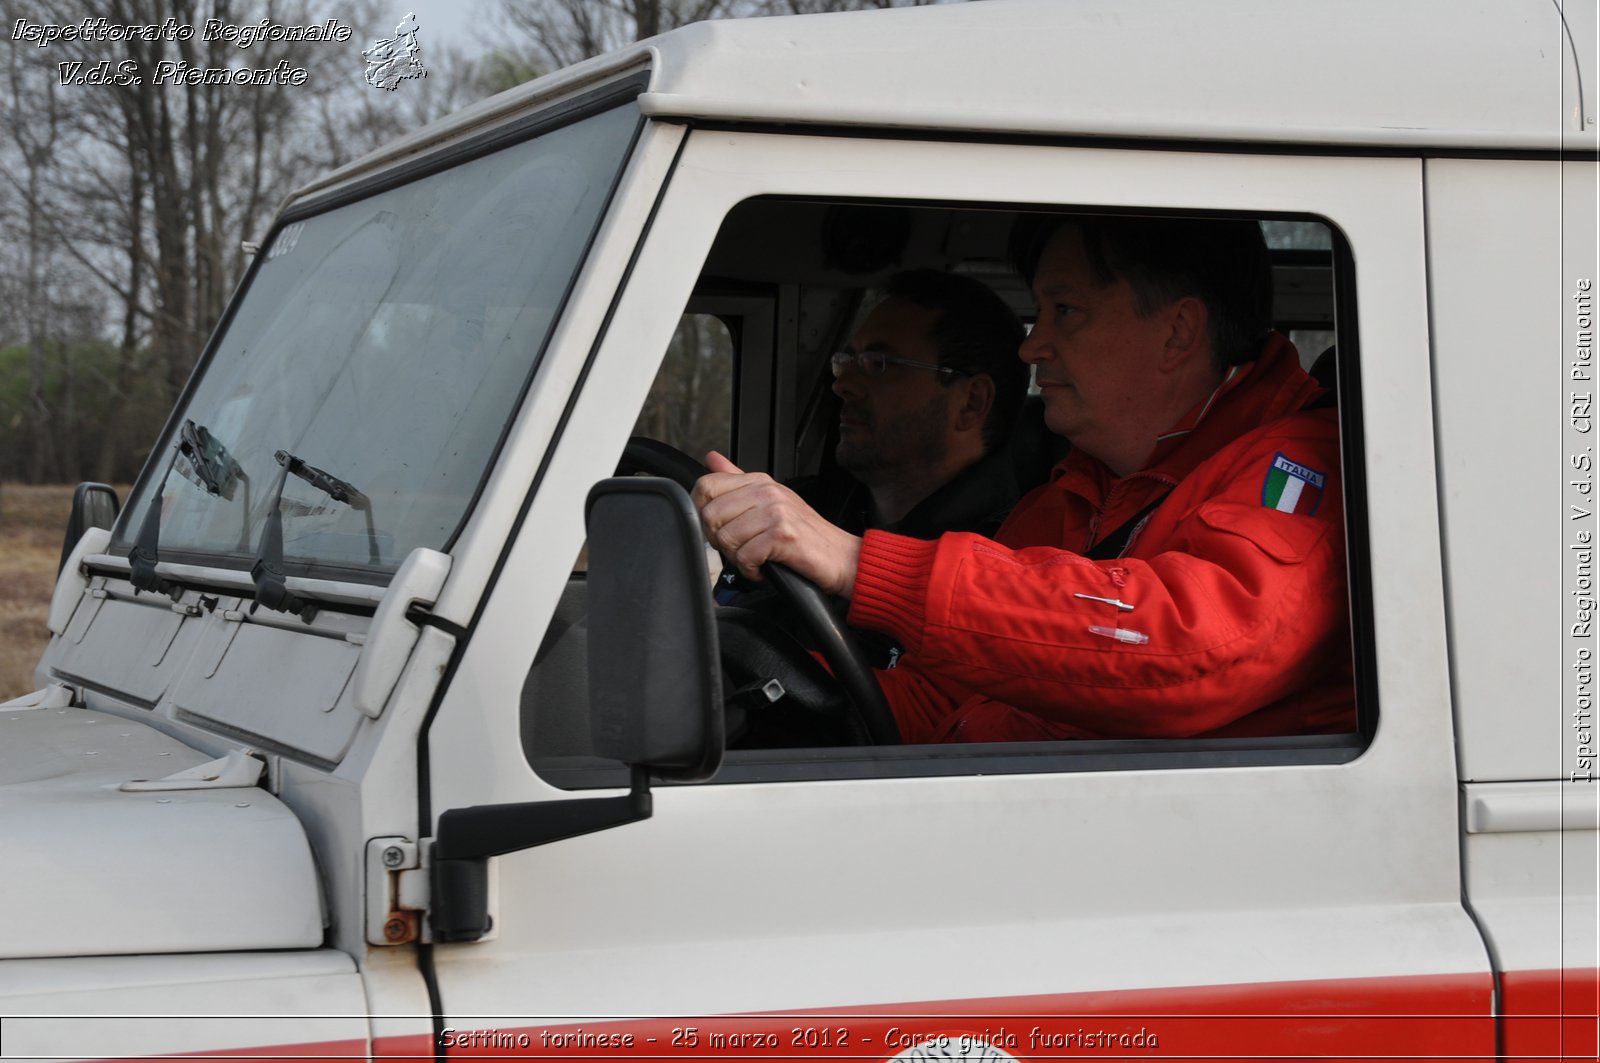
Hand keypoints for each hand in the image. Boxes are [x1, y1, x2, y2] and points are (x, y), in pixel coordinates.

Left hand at [693, 451, 862, 598]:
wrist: (842, 558)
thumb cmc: (807, 536)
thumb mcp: (771, 502)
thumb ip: (738, 481)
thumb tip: (712, 460)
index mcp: (759, 482)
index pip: (705, 486)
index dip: (704, 514)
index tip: (722, 529)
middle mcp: (767, 492)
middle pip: (710, 515)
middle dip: (720, 541)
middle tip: (743, 549)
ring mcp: (776, 511)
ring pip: (725, 539)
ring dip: (737, 558)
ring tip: (757, 559)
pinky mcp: (783, 534)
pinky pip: (745, 557)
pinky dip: (751, 571)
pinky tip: (765, 569)